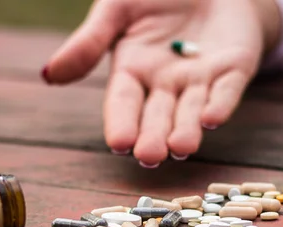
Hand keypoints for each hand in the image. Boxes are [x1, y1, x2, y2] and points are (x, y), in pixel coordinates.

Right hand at [42, 0, 280, 166]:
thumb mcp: (116, 9)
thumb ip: (88, 42)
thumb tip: (49, 74)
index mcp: (133, 72)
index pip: (124, 103)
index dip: (121, 122)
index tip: (119, 143)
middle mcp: (165, 83)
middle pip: (157, 115)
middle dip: (153, 136)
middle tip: (149, 156)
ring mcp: (200, 79)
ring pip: (191, 110)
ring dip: (187, 130)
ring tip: (180, 148)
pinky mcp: (234, 68)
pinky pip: (227, 88)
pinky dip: (221, 103)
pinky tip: (213, 119)